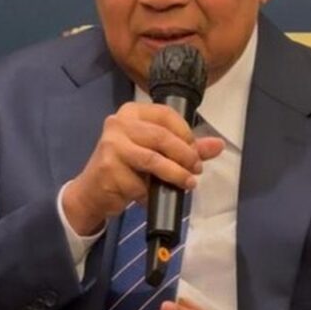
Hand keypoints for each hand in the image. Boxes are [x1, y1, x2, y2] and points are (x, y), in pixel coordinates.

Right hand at [63, 102, 224, 234]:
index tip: (195, 150)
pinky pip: (140, 183)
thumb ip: (185, 147)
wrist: (91, 192)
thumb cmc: (126, 168)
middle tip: (196, 169)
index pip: (166, 114)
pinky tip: (153, 197)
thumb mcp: (155, 153)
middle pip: (162, 136)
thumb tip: (218, 145)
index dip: (185, 132)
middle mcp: (118, 123)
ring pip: (153, 159)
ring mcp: (111, 145)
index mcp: (131, 112)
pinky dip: (151, 193)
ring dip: (176, 174)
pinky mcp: (108, 169)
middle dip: (185, 155)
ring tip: (188, 183)